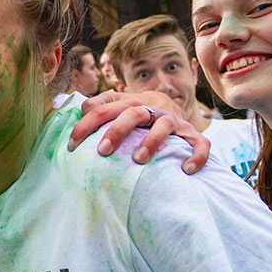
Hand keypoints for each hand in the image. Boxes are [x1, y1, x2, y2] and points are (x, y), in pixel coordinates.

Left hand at [68, 91, 209, 173]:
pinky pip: (200, 144)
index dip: (86, 125)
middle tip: (102, 151)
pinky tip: (186, 169)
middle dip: (116, 131)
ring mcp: (174, 121)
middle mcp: (153, 108)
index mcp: (130, 102)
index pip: (104, 109)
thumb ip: (100, 105)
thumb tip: (81, 110)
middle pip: (133, 113)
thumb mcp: (119, 103)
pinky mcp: (192, 134)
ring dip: (151, 142)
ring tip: (138, 160)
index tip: (72, 145)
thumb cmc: (137, 110)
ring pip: (164, 126)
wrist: (173, 104)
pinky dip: (196, 156)